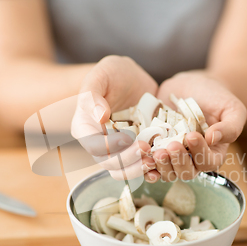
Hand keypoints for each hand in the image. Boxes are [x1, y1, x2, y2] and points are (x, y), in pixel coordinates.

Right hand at [71, 55, 157, 179]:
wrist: (134, 80)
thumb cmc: (114, 74)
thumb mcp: (103, 74)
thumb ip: (94, 93)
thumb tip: (98, 117)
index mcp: (84, 127)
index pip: (92, 145)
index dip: (108, 146)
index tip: (127, 138)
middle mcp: (98, 144)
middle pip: (108, 163)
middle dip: (127, 160)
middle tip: (146, 148)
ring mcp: (117, 151)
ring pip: (123, 171)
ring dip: (138, 170)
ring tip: (154, 159)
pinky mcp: (134, 153)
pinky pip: (139, 168)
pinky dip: (150, 170)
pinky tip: (162, 163)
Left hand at [145, 71, 246, 181]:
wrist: (192, 85)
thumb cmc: (216, 98)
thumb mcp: (231, 108)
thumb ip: (230, 126)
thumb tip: (214, 139)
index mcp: (213, 153)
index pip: (208, 162)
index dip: (200, 153)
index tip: (192, 136)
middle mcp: (192, 159)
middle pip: (186, 172)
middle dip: (178, 161)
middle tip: (171, 146)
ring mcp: (172, 156)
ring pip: (167, 172)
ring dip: (161, 166)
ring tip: (156, 151)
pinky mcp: (155, 148)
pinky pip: (150, 164)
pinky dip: (145, 164)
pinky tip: (142, 157)